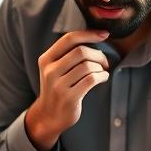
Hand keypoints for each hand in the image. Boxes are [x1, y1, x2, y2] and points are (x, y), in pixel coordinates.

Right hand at [24, 30, 109, 150]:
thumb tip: (94, 37)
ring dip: (100, 67)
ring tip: (102, 71)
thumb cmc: (57, 88)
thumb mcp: (54, 69)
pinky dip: (102, 76)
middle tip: (104, 61)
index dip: (89, 34)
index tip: (104, 34)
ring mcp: (58, 85)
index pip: (69, 39)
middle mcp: (50, 71)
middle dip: (98, 54)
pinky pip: (91, 80)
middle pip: (81, 52)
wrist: (49, 116)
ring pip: (88, 66)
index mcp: (46, 59)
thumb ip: (67, 54)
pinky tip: (103, 78)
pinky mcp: (69, 98)